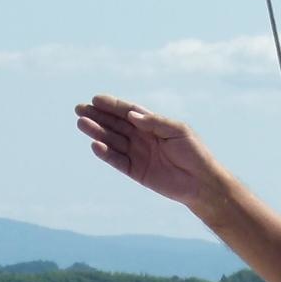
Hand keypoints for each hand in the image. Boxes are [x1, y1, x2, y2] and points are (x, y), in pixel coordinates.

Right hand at [75, 95, 221, 208]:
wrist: (201, 182)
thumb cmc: (194, 152)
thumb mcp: (177, 130)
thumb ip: (154, 122)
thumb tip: (132, 114)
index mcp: (152, 124)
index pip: (128, 111)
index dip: (112, 105)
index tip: (95, 99)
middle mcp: (141, 137)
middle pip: (115, 124)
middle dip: (97, 116)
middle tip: (80, 109)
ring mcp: (137, 154)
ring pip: (112, 141)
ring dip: (97, 132)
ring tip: (82, 123)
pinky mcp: (136, 171)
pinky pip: (117, 161)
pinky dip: (106, 154)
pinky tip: (95, 145)